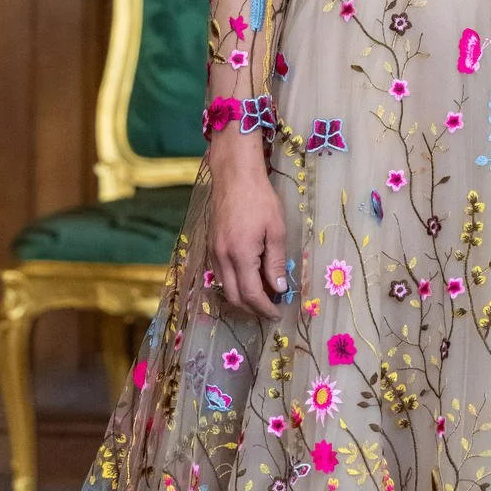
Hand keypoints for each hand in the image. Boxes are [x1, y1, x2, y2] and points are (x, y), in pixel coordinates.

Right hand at [208, 130, 288, 317]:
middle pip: (234, 297)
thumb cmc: (260, 199)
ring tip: (263, 296)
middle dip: (252, 309)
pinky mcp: (210, 245)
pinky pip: (220, 274)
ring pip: (225, 287)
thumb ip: (276, 262)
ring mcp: (213, 251)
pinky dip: (234, 283)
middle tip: (270, 309)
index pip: (251, 294)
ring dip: (242, 297)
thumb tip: (279, 289)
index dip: (264, 308)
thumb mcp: (276, 230)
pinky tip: (249, 278)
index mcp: (240, 254)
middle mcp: (222, 257)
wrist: (234, 176)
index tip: (277, 314)